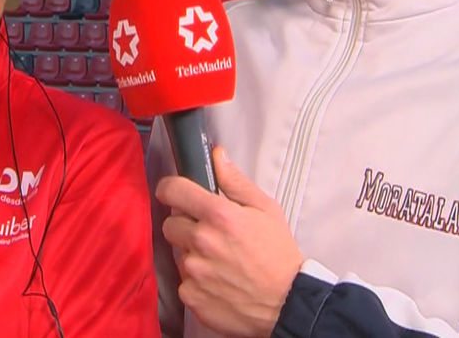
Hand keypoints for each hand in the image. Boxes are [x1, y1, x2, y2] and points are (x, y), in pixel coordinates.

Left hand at [155, 147, 303, 337]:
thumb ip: (235, 182)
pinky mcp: (191, 296)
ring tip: (219, 260)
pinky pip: (184, 281)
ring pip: (178, 253)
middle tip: (209, 234)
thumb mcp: (266, 209)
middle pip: (171, 224)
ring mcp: (194, 271)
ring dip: (192, 254)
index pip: (173, 190)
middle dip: (185, 225)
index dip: (170, 189)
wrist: (288, 303)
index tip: (173, 192)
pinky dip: (196, 281)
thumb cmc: (279, 255)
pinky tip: (218, 281)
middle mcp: (201, 241)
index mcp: (219, 215)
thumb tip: (217, 156)